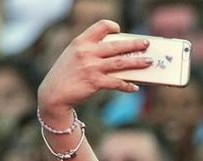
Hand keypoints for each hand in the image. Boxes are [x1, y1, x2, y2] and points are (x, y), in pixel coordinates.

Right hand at [36, 20, 150, 118]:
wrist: (54, 92)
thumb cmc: (66, 73)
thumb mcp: (74, 55)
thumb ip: (90, 50)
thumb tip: (116, 54)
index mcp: (81, 42)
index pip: (100, 26)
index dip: (111, 26)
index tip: (119, 30)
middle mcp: (87, 52)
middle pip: (116, 45)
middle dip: (134, 44)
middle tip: (147, 43)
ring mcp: (91, 67)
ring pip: (120, 63)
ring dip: (137, 62)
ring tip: (148, 62)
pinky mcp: (94, 82)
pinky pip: (116, 82)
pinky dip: (127, 85)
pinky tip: (135, 87)